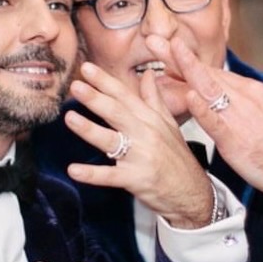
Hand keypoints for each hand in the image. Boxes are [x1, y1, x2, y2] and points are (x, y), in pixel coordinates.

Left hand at [64, 61, 213, 228]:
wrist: (192, 193)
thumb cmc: (178, 159)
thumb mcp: (169, 125)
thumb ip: (154, 99)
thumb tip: (147, 74)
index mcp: (151, 119)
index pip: (125, 96)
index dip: (105, 81)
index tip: (86, 68)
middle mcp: (146, 134)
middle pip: (117, 113)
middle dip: (95, 98)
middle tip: (76, 86)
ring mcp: (141, 157)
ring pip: (111, 140)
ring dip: (89, 129)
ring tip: (69, 118)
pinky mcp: (136, 179)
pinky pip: (110, 176)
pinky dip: (91, 174)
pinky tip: (73, 170)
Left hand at [173, 41, 262, 211]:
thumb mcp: (258, 119)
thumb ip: (232, 107)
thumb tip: (211, 101)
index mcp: (249, 92)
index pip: (211, 72)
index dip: (185, 59)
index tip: (165, 44)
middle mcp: (245, 97)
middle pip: (205, 72)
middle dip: (177, 56)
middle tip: (153, 40)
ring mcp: (241, 116)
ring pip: (209, 88)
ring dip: (184, 69)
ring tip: (164, 52)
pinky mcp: (239, 140)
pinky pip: (218, 121)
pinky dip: (203, 108)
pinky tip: (189, 97)